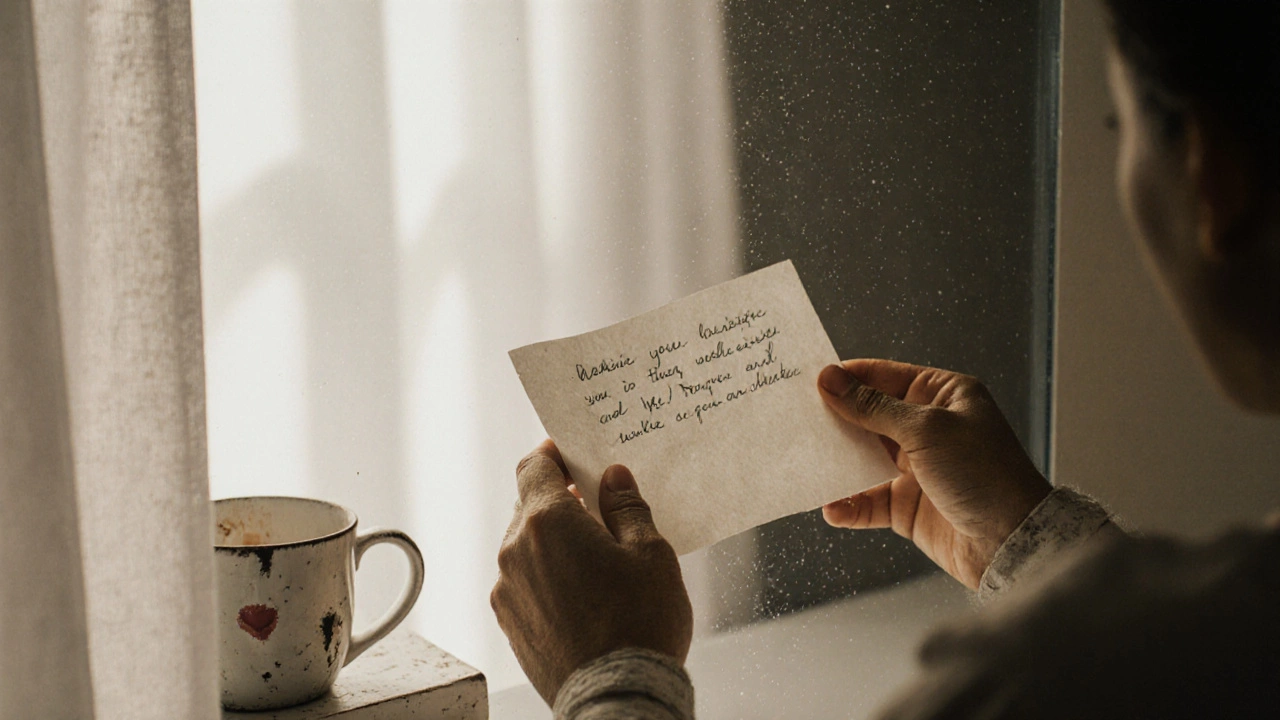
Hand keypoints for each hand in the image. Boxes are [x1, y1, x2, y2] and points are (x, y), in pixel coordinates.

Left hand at [490, 440, 692, 704]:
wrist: (618, 697)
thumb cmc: (639, 625)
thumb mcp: (650, 554)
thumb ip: (627, 508)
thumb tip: (613, 479)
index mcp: (547, 522)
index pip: (534, 466)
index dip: (553, 455)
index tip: (572, 456)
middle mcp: (515, 551)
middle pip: (529, 505)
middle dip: (560, 501)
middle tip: (598, 507)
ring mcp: (507, 589)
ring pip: (525, 545)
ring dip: (553, 541)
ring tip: (595, 558)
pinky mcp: (509, 623)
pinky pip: (523, 581)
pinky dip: (545, 574)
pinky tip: (581, 592)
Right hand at [817, 359, 1051, 588]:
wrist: (1011, 542)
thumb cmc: (984, 473)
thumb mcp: (926, 430)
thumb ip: (873, 408)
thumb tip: (830, 380)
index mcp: (941, 395)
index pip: (883, 376)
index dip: (847, 377)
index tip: (807, 380)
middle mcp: (926, 427)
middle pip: (867, 415)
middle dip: (834, 418)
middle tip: (795, 418)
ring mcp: (915, 467)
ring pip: (862, 457)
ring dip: (836, 462)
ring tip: (804, 460)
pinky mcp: (906, 505)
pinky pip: (867, 500)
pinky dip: (848, 504)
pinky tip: (831, 507)